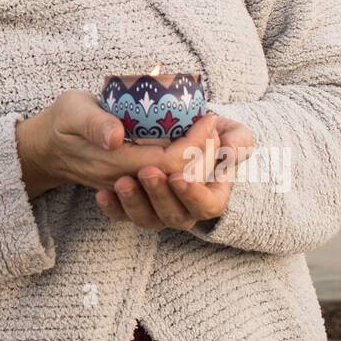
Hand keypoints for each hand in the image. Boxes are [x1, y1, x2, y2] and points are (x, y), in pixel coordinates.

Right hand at [17, 91, 233, 218]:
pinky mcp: (132, 185)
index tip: (206, 118)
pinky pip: (167, 189)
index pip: (168, 163)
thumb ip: (93, 123)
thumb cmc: (60, 122)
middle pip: (179, 180)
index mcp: (114, 162)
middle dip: (204, 155)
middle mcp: (125, 180)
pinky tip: (194, 151)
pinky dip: (187, 171)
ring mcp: (129, 186)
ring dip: (199, 165)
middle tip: (214, 126)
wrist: (44, 148)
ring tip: (208, 138)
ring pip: (177, 189)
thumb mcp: (71, 111)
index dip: (194, 144)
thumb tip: (116, 136)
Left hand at [94, 113, 255, 230]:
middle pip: (178, 217)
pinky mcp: (134, 204)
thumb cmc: (204, 126)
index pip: (210, 205)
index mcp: (211, 192)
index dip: (196, 196)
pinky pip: (123, 216)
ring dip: (137, 203)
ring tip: (123, 182)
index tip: (179, 177)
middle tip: (148, 172)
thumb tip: (231, 150)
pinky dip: (113, 209)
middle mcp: (185, 206)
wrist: (164, 121)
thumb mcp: (225, 128)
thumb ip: (239, 139)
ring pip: (149, 220)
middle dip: (162, 197)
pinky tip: (101, 195)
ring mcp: (159, 207)